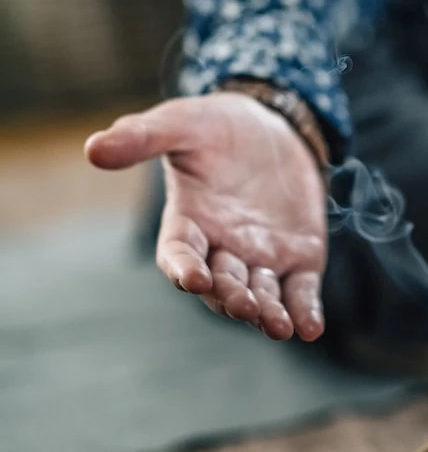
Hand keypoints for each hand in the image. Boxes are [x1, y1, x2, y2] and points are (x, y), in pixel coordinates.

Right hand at [85, 93, 326, 340]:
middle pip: (222, 284)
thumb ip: (142, 137)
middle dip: (232, 297)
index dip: (183, 269)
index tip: (192, 279)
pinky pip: (301, 291)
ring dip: (268, 315)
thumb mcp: (181, 123)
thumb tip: (93, 149)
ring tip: (278, 326)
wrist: (271, 125)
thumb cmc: (214, 127)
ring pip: (261, 295)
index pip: (178, 255)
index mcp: (188, 223)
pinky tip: (310, 328)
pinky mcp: (299, 257)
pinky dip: (304, 311)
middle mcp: (221, 249)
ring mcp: (260, 257)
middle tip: (244, 306)